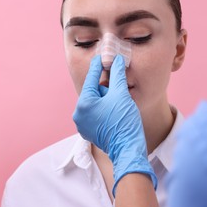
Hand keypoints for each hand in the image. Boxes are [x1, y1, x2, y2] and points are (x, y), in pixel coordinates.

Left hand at [73, 55, 156, 195]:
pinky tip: (115, 114)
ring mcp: (82, 125)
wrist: (128, 149)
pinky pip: (96, 114)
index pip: (92, 78)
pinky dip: (105, 111)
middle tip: (119, 92)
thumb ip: (117, 75)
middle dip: (106, 89)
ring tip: (119, 106)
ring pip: (95, 103)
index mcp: (83, 103)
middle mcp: (79, 114)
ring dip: (107, 100)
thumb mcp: (121, 94)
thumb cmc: (124, 122)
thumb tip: (116, 60)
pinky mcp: (89, 132)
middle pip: (94, 92)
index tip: (103, 57)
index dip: (99, 66)